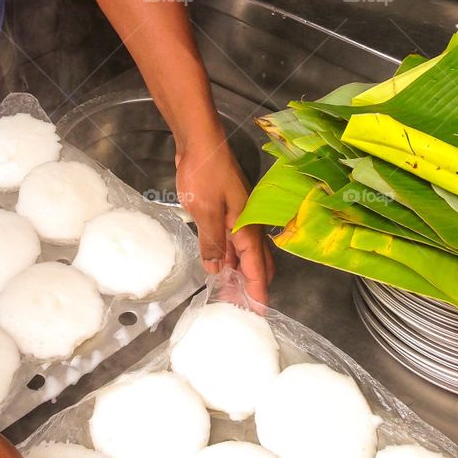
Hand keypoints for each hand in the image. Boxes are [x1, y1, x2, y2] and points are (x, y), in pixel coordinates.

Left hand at [175, 131, 273, 304]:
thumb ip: (211, 243)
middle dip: (251, 287)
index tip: (258, 315)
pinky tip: (217, 266)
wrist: (200, 141)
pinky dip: (227, 257)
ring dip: (238, 273)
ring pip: (243, 254)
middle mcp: (248, 225)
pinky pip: (231, 241)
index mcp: (248, 228)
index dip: (257, 293)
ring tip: (227, 294)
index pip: (258, 269)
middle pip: (257, 264)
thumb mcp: (205, 212)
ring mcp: (238, 218)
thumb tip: (215, 271)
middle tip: (239, 309)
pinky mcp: (226, 211)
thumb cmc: (205, 174)